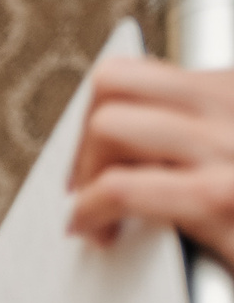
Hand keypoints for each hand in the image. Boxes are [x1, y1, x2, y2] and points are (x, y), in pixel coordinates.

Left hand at [67, 57, 233, 269]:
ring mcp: (228, 150)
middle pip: (114, 85)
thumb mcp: (228, 151)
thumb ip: (204, 131)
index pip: (138, 72)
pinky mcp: (218, 199)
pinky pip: (122, 187)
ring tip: (95, 211)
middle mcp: (233, 109)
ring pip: (110, 125)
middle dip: (84, 137)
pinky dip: (90, 210)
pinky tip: (98, 231)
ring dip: (83, 174)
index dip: (100, 113)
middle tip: (88, 183)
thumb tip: (138, 134)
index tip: (98, 153)